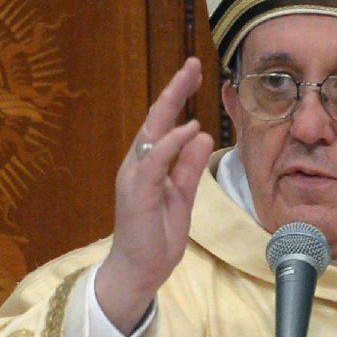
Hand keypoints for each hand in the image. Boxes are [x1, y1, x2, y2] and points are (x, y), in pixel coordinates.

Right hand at [94, 57, 215, 333]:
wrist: (139, 272)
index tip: (194, 74)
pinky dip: (170, 143)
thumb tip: (202, 135)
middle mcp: (138, 165)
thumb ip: (188, 167)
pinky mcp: (137, 192)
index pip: (164, 124)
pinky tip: (187, 128)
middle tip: (193, 63)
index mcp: (149, 165)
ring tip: (188, 80)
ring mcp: (134, 177)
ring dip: (170, 104)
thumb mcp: (182, 197)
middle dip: (174, 90)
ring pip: (151, 132)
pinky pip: (153, 161)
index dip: (178, 98)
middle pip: (155, 119)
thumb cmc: (156, 239)